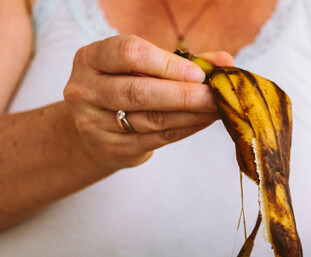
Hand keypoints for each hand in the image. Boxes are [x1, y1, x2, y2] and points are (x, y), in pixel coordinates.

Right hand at [63, 35, 232, 169]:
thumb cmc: (124, 88)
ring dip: (191, 114)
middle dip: (183, 94)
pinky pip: (156, 138)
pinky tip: (203, 121)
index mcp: (91, 58)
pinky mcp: (111, 148)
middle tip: (215, 96)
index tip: (198, 73)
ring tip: (217, 108)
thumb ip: (181, 61)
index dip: (166, 63)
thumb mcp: (141, 68)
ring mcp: (94, 122)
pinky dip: (185, 129)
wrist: (92, 132)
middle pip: (139, 91)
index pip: (128, 54)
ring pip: (151, 119)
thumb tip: (225, 62)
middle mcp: (85, 89)